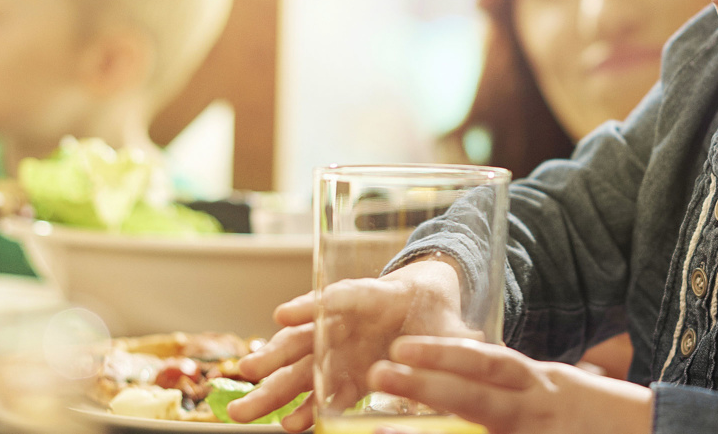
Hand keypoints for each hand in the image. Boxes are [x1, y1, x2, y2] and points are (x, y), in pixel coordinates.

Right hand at [227, 258, 476, 431]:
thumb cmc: (436, 310)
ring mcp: (339, 349)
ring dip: (274, 388)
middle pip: (306, 338)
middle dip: (276, 357)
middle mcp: (346, 323)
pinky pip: (319, 392)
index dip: (312, 306)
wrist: (427, 309)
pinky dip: (304, 408)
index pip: (342, 297)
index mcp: (374, 298)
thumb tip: (473, 341)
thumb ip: (455, 334)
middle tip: (248, 371)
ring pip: (301, 367)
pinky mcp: (342, 374)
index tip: (283, 316)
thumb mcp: (449, 320)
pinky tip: (289, 427)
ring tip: (244, 409)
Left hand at [367, 336, 653, 433]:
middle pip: (479, 399)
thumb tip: (465, 367)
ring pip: (487, 428)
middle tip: (378, 373)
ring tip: (384, 430)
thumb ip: (516, 383)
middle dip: (427, 386)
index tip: (401, 349)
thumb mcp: (562, 387)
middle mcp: (541, 411)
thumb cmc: (601, 416)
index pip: (490, 364)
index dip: (445, 355)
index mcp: (543, 385)